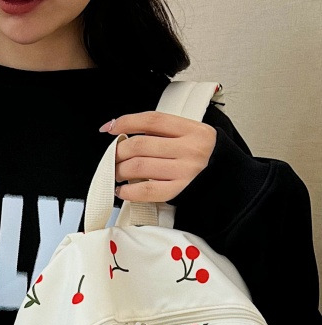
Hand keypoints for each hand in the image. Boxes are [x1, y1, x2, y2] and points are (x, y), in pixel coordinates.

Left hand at [100, 112, 216, 202]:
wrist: (225, 178)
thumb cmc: (203, 156)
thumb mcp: (191, 133)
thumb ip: (164, 131)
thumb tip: (126, 131)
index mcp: (190, 129)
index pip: (152, 120)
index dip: (126, 122)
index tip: (110, 128)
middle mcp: (188, 148)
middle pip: (140, 145)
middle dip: (118, 152)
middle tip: (113, 157)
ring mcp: (184, 170)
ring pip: (139, 167)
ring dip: (120, 171)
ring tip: (116, 173)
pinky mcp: (179, 190)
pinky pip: (147, 190)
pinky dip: (129, 191)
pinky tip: (122, 191)